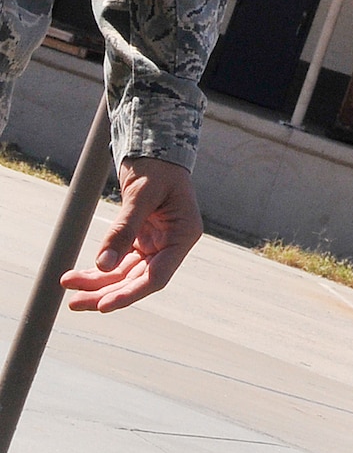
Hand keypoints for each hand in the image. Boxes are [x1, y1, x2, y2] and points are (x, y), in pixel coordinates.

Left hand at [61, 156, 202, 312]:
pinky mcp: (141, 240)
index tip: (104, 305)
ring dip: (97, 283)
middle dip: (106, 292)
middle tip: (75, 302)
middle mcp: (171, 244)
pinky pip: (118, 261)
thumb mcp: (141, 194)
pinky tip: (76, 275)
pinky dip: (97, 269)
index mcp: (183, 235)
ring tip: (69, 287)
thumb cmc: (156, 166)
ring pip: (124, 274)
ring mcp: (156, 243)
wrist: (153, 147)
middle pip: (137, 281)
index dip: (131, 294)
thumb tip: (102, 265)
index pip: (157, 276)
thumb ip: (123, 229)